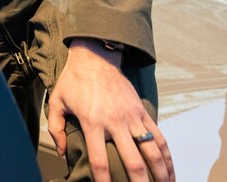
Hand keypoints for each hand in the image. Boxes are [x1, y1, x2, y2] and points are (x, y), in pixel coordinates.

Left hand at [47, 39, 174, 181]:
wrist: (95, 57)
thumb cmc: (74, 80)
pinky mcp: (142, 111)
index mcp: (93, 122)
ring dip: (160, 173)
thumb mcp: (57, 102)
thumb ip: (56, 129)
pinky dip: (167, 156)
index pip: (100, 160)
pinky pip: (159, 137)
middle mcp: (115, 122)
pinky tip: (170, 170)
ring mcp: (132, 117)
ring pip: (152, 151)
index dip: (104, 181)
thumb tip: (62, 152)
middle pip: (133, 161)